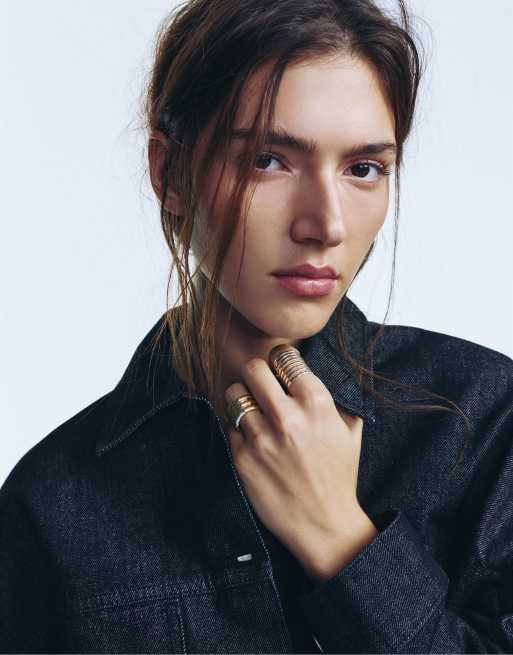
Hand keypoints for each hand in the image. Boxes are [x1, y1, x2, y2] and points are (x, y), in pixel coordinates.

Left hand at [224, 345, 367, 575]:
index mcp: (316, 403)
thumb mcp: (350, 429)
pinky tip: (252, 438)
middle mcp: (287, 416)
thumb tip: (312, 369)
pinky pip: (229, 425)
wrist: (324, 525)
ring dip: (242, 398)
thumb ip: (335, 395)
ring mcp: (261, 437)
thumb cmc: (339, 474)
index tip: (280, 367)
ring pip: (234, 393)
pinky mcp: (242, 458)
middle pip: (253, 368)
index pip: (284, 356)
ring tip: (252, 409)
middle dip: (257, 373)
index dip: (281, 359)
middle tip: (261, 384)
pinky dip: (238, 428)